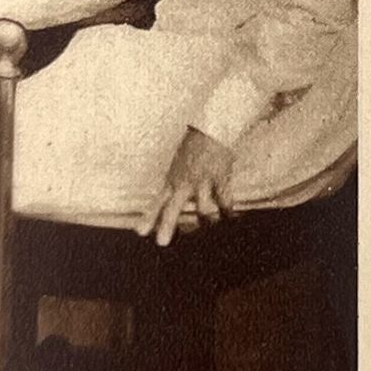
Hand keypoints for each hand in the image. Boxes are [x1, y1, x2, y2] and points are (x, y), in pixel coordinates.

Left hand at [138, 127, 234, 247]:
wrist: (212, 127)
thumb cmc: (194, 146)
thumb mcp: (178, 165)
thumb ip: (176, 184)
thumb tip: (174, 201)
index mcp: (173, 179)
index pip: (158, 202)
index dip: (149, 217)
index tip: (140, 232)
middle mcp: (184, 182)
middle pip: (173, 208)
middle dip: (167, 226)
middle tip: (161, 243)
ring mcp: (202, 182)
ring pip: (203, 211)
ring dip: (209, 220)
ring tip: (212, 221)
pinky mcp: (221, 179)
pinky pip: (225, 202)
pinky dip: (228, 211)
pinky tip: (231, 215)